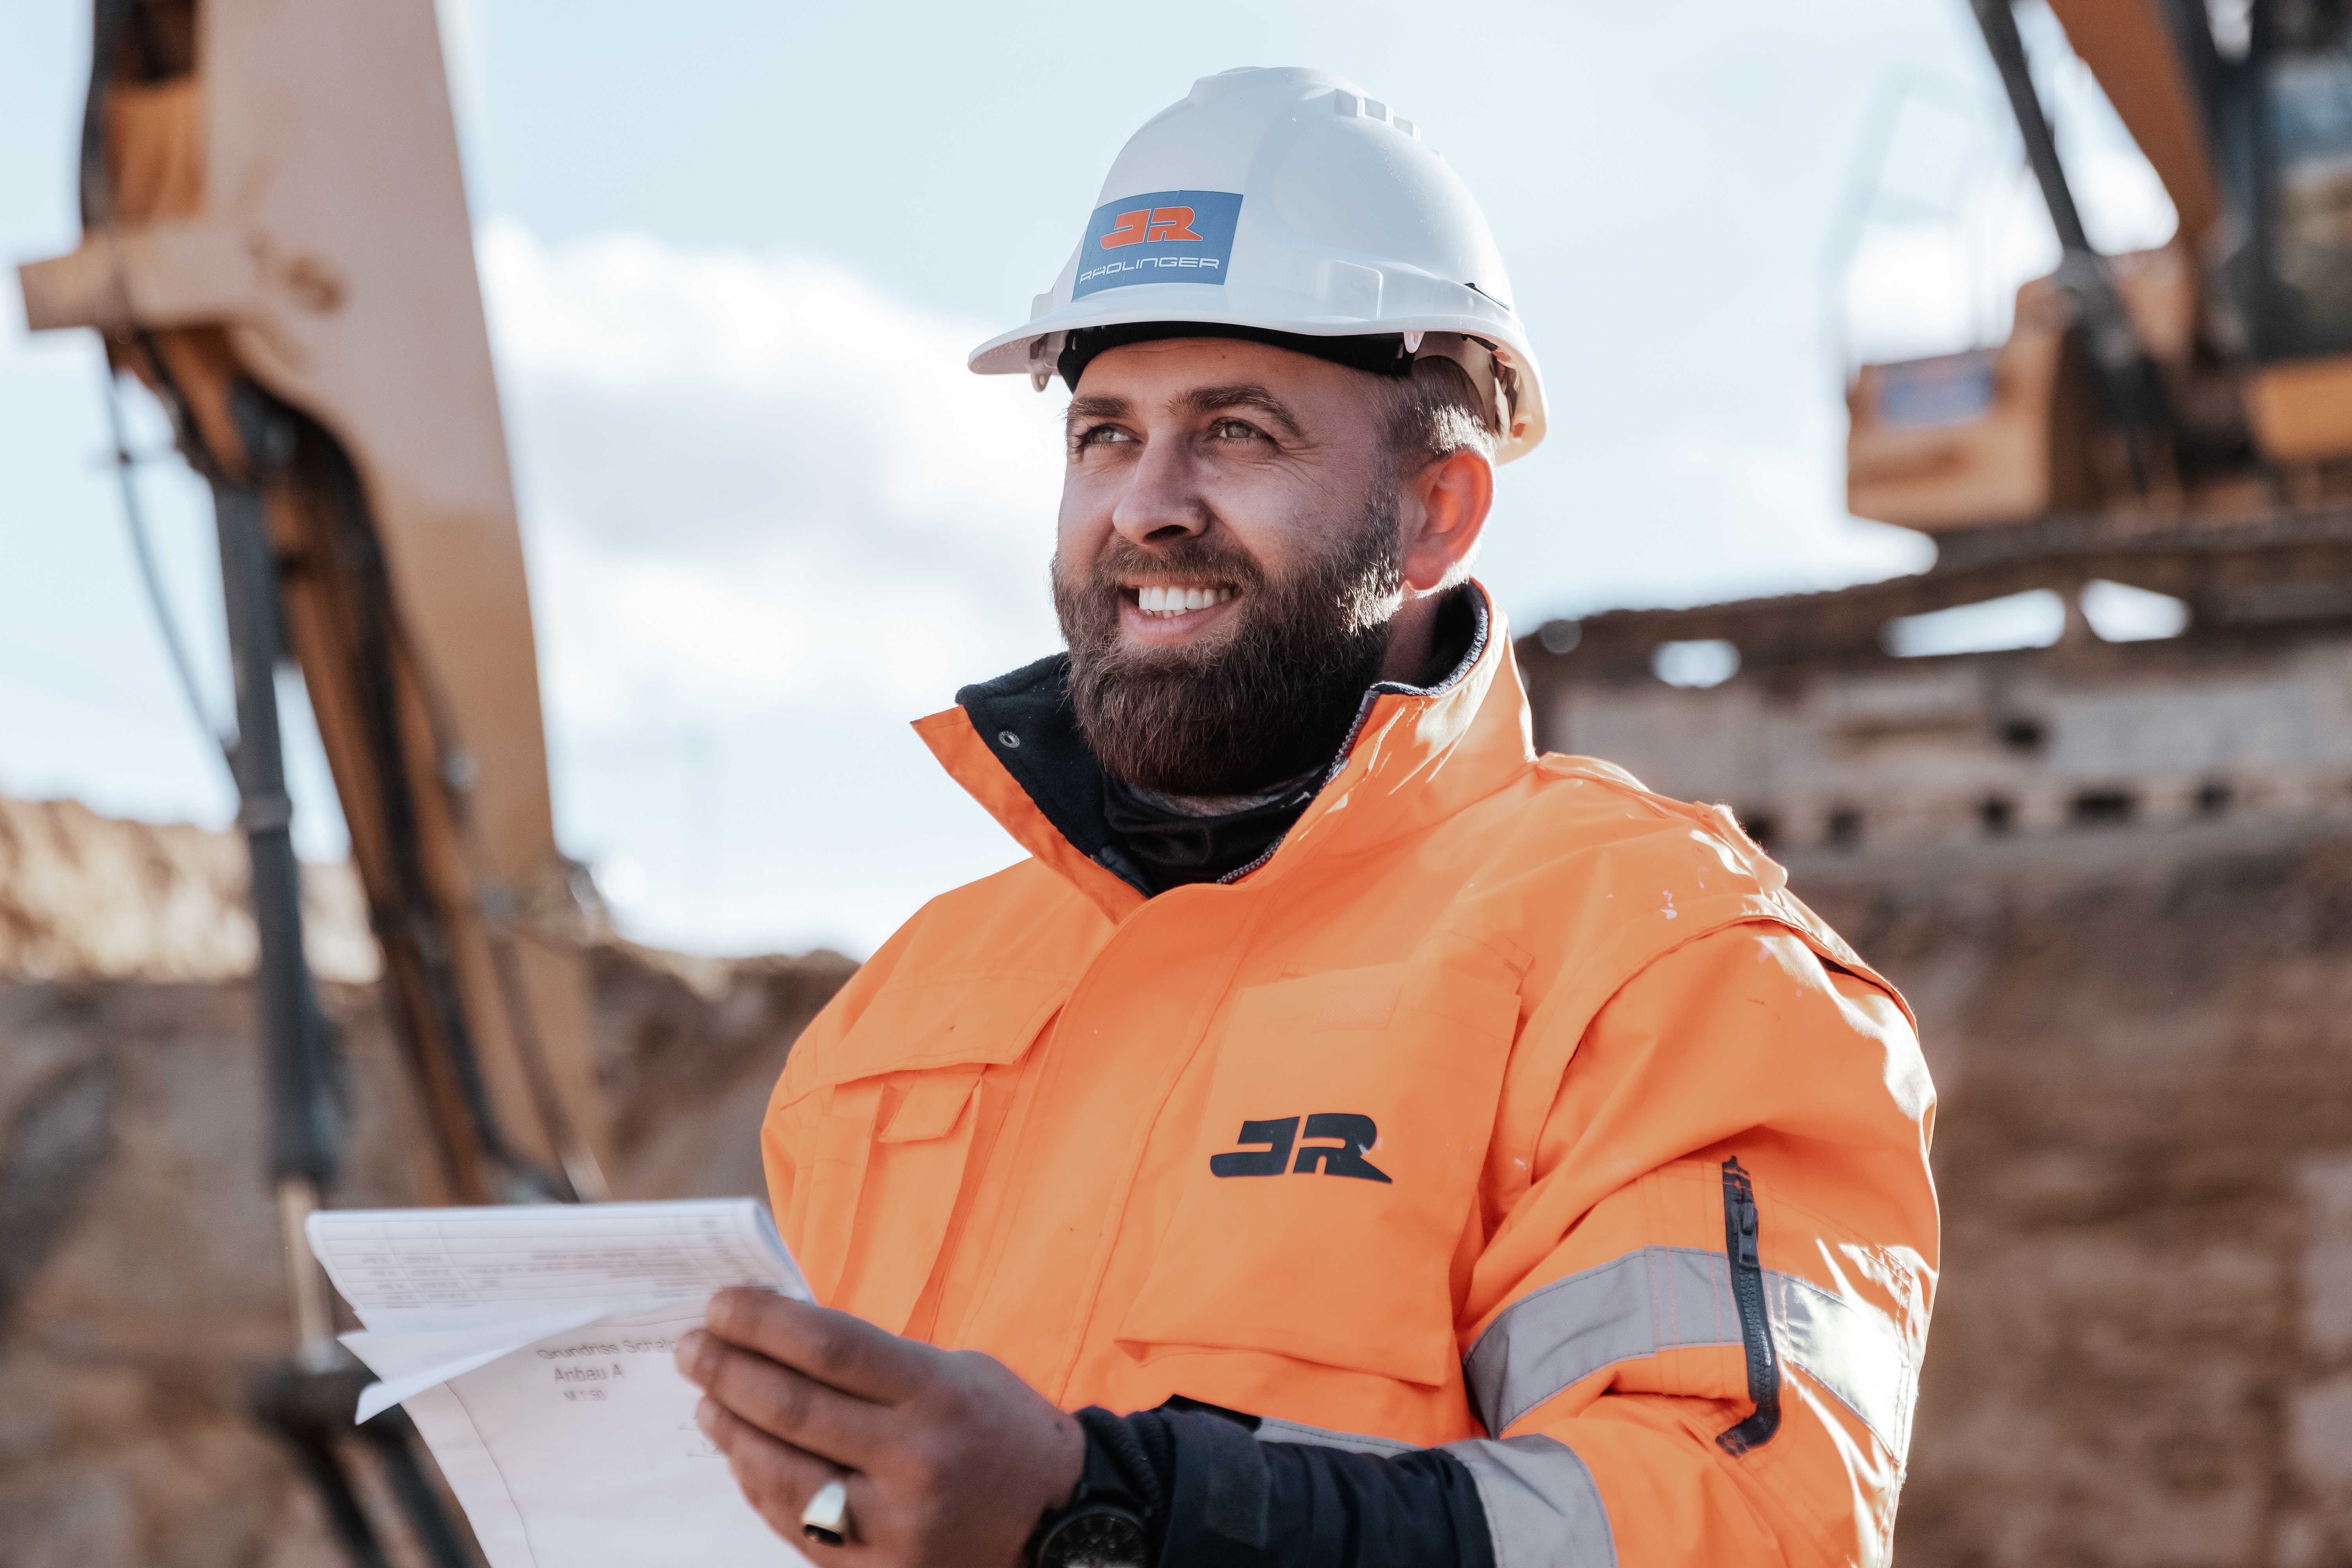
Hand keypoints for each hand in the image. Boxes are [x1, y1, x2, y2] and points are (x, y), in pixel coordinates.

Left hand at [676, 1288, 1084, 1566]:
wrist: (1059, 1521)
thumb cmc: (999, 1428)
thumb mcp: (955, 1371)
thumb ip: (876, 1363)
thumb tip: (781, 1337)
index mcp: (937, 1394)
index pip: (827, 1346)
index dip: (762, 1322)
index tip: (720, 1304)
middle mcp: (914, 1460)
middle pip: (792, 1408)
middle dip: (727, 1371)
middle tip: (692, 1347)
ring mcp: (894, 1524)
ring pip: (781, 1475)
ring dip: (731, 1431)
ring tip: (708, 1400)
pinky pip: (797, 1527)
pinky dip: (760, 1486)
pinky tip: (742, 1456)